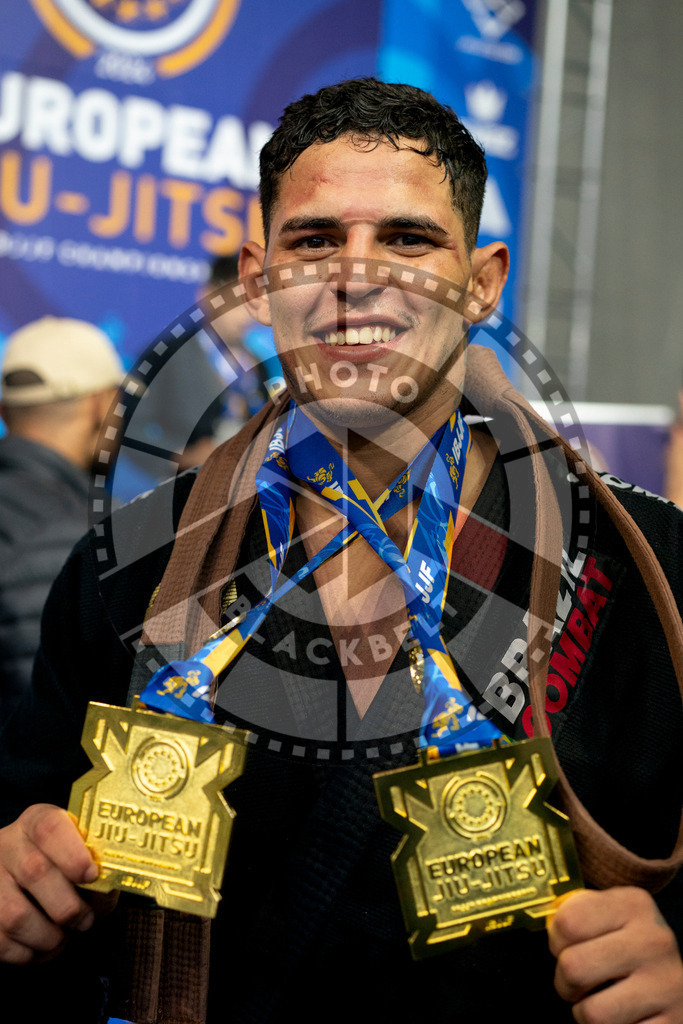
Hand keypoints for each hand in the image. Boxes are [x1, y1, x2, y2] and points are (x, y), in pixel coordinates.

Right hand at [0, 804, 101, 963]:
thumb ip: (96, 866)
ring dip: (49, 936)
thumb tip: (106, 890)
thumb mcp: (81, 854)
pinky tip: (42, 946)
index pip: (49, 827)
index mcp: (36, 823)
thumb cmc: (65, 869)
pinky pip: (3, 944)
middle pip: (35, 872)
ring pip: (16, 915)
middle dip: (68, 906)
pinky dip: (29, 953)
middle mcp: (7, 846)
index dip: (72, 853)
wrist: (26, 883)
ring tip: (64, 936)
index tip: (91, 876)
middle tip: (85, 920)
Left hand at [549, 887, 682, 1022]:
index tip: (566, 947)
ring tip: (600, 1001)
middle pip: (573, 967)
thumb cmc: (629, 946)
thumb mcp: (608, 916)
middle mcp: (654, 940)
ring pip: (592, 1013)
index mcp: (633, 905)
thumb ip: (577, 913)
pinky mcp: (673, 1022)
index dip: (557, 941)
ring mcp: (667, 984)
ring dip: (586, 1013)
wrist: (675, 979)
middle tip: (579, 982)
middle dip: (566, 982)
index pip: (567, 922)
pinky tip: (622, 1017)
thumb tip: (545, 923)